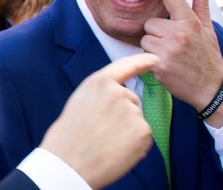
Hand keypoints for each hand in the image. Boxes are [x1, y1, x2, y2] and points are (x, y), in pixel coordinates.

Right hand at [40, 54, 152, 188]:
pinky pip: (144, 137)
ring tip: (106, 143)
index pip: (127, 65)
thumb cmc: (69, 136)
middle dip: (124, 113)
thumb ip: (102, 93)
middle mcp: (119, 92)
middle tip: (102, 130)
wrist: (68, 163)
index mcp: (99, 82)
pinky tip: (117, 151)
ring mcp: (132, 111)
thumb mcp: (80, 100)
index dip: (143, 61)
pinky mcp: (143, 131)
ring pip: (137, 120)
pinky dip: (135, 146)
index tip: (155, 59)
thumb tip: (121, 97)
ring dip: (128, 131)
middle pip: (132, 100)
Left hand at [139, 0, 222, 126]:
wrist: (210, 89)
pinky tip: (166, 66)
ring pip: (145, 39)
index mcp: (190, 22)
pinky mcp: (160, 65)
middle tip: (171, 44)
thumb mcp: (208, 30)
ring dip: (152, 47)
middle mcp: (179, 33)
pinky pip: (144, 55)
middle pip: (150, 23)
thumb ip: (202, 7)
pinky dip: (151, 60)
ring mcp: (169, 50)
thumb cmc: (207, 56)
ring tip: (169, 56)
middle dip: (156, 33)